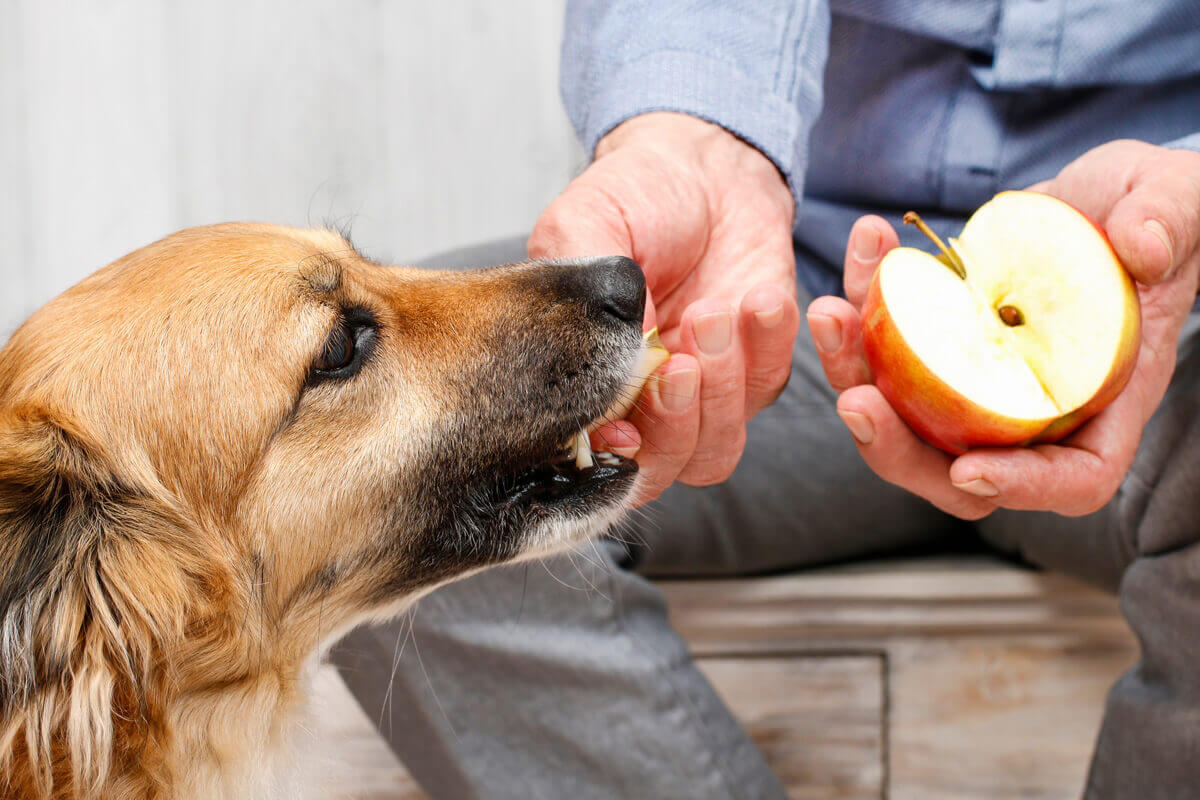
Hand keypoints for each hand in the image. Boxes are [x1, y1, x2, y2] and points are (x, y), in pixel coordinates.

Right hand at [529, 112, 798, 503]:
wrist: (704, 165)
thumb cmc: (633, 196)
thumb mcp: (582, 228)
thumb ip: (582, 301)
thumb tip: (609, 370)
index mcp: (586, 381)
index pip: (593, 455)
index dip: (611, 458)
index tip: (624, 429)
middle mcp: (642, 403)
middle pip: (661, 469)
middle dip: (674, 423)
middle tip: (681, 362)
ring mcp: (704, 394)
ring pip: (716, 449)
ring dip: (721, 389)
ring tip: (715, 311)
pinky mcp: (759, 368)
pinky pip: (769, 387)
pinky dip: (768, 347)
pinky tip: (760, 298)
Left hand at [808, 139, 1199, 518]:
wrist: (1103, 197)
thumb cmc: (1159, 211)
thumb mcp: (1180, 202)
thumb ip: (1170, 222)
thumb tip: (1143, 249)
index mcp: (1102, 398)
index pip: (1072, 477)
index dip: (1022, 487)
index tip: (969, 471)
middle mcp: (1031, 406)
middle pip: (957, 469)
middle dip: (897, 447)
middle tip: (855, 400)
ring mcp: (975, 379)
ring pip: (902, 413)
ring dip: (853, 370)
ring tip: (831, 315)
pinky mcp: (936, 342)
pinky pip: (885, 346)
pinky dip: (862, 304)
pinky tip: (865, 248)